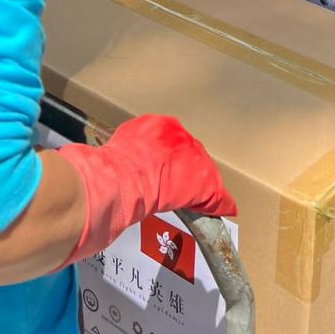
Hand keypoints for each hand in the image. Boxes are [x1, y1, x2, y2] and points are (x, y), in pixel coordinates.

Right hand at [57, 114, 235, 265]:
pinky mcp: (202, 180)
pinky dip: (219, 203)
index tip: (164, 169)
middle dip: (185, 169)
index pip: (170, 140)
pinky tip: (224, 209)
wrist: (121, 179)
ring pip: (203, 172)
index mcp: (156, 124)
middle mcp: (178, 134)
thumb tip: (112, 163)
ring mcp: (193, 156)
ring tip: (202, 199)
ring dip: (201, 186)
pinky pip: (215, 194)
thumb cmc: (110, 168)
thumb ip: (125, 152)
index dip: (168, 159)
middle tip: (178, 185)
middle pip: (189, 152)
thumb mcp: (116, 150)